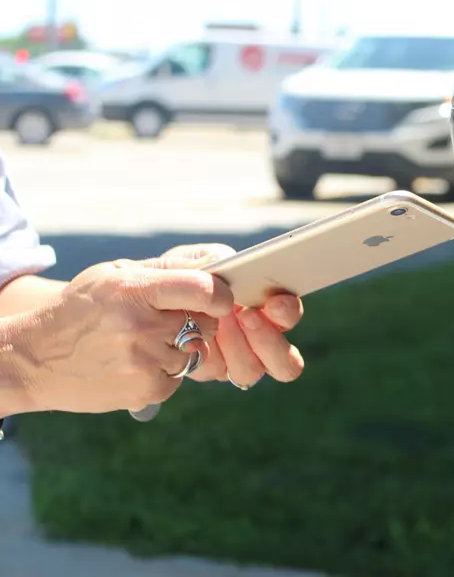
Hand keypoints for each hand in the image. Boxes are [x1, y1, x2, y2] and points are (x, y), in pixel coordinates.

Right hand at [16, 257, 232, 414]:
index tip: (221, 298)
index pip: (203, 289)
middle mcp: (141, 326)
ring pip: (194, 350)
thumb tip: (221, 261)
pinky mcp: (147, 390)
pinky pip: (179, 376)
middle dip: (198, 319)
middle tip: (167, 319)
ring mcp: (144, 362)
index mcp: (134, 290)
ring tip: (141, 342)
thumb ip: (170, 269)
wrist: (34, 359)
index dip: (221, 295)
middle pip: (206, 322)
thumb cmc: (83, 308)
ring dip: (179, 346)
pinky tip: (135, 362)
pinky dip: (166, 370)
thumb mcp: (116, 274)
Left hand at [154, 244, 304, 388]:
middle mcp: (255, 338)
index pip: (288, 314)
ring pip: (252, 371)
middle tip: (247, 315)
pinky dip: (207, 354)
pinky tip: (192, 337)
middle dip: (270, 340)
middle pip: (285, 361)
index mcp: (260, 304)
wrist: (127, 309)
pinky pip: (217, 372)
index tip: (275, 302)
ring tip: (216, 323)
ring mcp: (233, 359)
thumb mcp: (183, 263)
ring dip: (238, 347)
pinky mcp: (208, 371)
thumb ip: (205, 261)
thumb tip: (224, 263)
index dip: (289, 313)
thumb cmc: (165, 279)